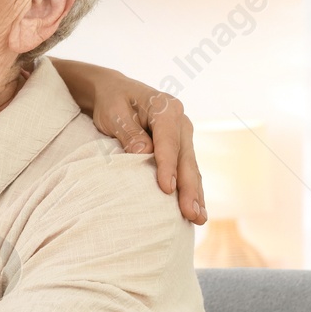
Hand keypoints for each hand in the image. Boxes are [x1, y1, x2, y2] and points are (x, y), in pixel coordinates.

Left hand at [88, 75, 205, 224]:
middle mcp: (181, 122)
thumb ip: (129, 131)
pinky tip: (194, 210)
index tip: (166, 189)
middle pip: (185, 158)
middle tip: (190, 214)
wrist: (115, 93)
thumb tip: (143, 153)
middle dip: (189, 188)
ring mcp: (183, 136)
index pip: (168, 141)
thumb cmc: (113, 102)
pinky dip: (190, 190)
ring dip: (194, 194)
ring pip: (190, 168)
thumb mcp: (115, 112)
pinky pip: (186, 171)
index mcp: (166, 108)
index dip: (168, 166)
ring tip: (197, 218)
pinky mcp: (180, 148)